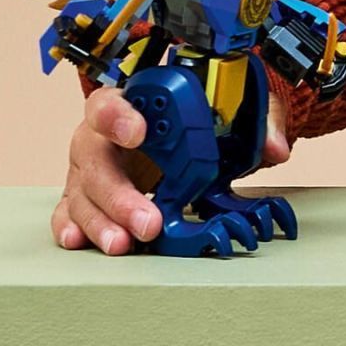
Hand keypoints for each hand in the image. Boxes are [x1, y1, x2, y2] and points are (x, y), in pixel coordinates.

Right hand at [51, 83, 289, 253]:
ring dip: (101, 221)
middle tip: (146, 220)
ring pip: (81, 192)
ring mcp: (90, 168)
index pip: (113, 102)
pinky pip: (69, 212)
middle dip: (119, 193)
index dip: (121, 116)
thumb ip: (258, 121)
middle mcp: (102, 135)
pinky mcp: (86, 196)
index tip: (140, 132)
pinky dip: (73, 228)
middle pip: (95, 158)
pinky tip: (81, 242)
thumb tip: (276, 148)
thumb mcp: (233, 109)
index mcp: (133, 103)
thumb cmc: (199, 114)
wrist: (183, 129)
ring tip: (123, 243)